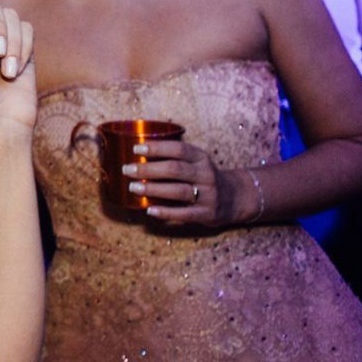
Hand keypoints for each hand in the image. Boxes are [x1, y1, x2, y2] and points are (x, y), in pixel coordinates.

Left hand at [124, 139, 238, 227]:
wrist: (235, 197)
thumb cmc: (203, 176)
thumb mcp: (195, 161)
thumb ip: (174, 157)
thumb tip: (136, 153)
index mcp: (201, 158)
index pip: (178, 149)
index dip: (157, 148)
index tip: (136, 149)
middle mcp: (206, 174)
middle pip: (175, 170)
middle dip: (148, 169)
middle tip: (127, 169)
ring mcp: (208, 195)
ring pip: (178, 191)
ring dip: (153, 189)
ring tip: (133, 187)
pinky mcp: (207, 214)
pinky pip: (184, 214)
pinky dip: (165, 212)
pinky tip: (149, 210)